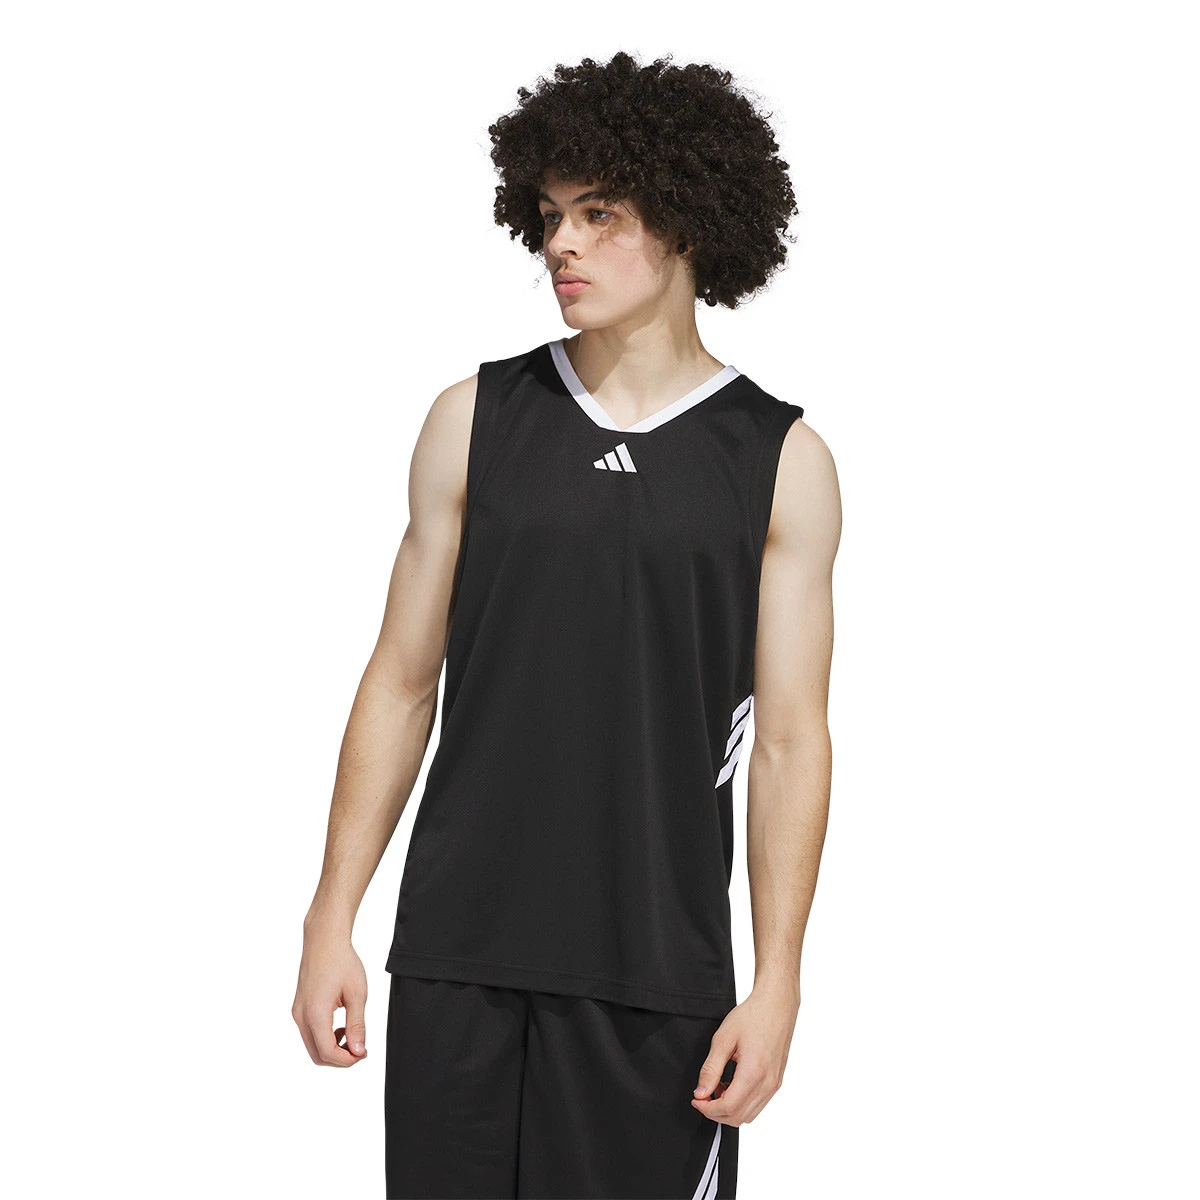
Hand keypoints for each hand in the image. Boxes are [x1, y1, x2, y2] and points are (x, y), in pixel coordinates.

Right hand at [292, 927, 368, 1066]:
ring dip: (332, 1048)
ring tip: (351, 1034)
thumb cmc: (342, 961)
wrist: (324, 940)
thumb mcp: (357, 994)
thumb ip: (357, 1025)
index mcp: (315, 1014)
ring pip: (312, 1046)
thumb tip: (358, 1051)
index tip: (364, 1053)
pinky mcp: (299, 1008)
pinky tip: (340, 1025)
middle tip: (360, 1048)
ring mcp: (297, 1012)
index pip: (327, 1053)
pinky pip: (309, 1033)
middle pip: (317, 1055)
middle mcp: (301, 1016)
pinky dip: (325, 1037)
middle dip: (340, 1058)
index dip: (347, 1060)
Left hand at [690, 981, 799, 1125]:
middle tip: (702, 1096)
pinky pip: (758, 1105)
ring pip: (749, 1115)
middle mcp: (768, 1084)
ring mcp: (774, 1085)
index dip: (708, 1109)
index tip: (696, 1099)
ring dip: (729, 1109)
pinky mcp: (776, 1082)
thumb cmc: (752, 1016)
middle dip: (716, 1112)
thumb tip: (700, 1092)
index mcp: (753, 1073)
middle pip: (738, 1117)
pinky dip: (741, 1103)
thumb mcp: (723, 1038)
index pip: (728, 1108)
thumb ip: (710, 1069)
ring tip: (717, 1088)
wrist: (777, 1005)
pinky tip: (731, 1086)